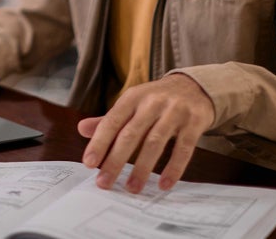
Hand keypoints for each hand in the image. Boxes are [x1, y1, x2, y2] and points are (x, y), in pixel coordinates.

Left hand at [78, 73, 214, 192]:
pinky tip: (164, 184)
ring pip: (155, 142)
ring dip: (142, 168)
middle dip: (115, 160)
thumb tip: (81, 129)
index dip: (99, 142)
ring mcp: (174, 111)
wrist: (194, 87)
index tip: (88, 163)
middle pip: (131, 134)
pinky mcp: (194, 122)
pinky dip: (173, 168)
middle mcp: (152, 102)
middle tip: (104, 182)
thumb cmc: (156, 100)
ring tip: (132, 188)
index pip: (112, 121)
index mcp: (133, 97)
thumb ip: (109, 119)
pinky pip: (183, 148)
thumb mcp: (132, 103)